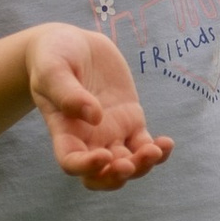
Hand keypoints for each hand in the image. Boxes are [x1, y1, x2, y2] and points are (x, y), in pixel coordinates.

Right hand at [26, 24, 171, 190]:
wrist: (71, 44)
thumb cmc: (53, 56)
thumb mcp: (52, 69)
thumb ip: (68, 93)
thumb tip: (94, 116)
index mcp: (64, 131)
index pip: (71, 162)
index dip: (87, 167)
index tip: (103, 156)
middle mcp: (87, 139)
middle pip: (102, 175)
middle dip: (117, 176)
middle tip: (130, 164)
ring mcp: (111, 132)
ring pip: (129, 164)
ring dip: (142, 165)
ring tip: (155, 150)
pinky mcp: (131, 120)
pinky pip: (146, 145)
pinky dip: (158, 151)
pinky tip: (166, 144)